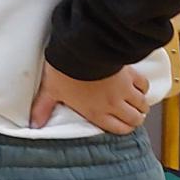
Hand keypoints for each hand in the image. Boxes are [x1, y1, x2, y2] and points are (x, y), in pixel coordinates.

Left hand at [31, 62, 149, 133]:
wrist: (81, 50)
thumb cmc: (65, 71)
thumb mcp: (50, 91)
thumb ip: (43, 109)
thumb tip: (34, 124)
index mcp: (96, 112)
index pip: (120, 129)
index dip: (122, 128)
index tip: (120, 123)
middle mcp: (114, 104)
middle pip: (135, 119)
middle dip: (134, 118)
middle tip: (129, 113)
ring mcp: (125, 90)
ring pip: (143, 105)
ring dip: (140, 105)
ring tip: (133, 101)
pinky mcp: (131, 75)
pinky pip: (144, 86)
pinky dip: (142, 88)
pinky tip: (136, 86)